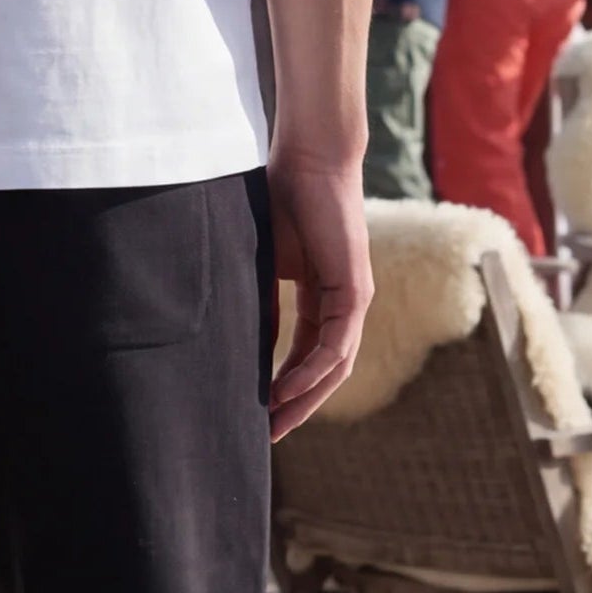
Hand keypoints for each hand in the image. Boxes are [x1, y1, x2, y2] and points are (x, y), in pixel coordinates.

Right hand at [267, 149, 372, 438]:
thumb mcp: (264, 259)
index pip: (308, 354)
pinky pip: (336, 345)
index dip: (286, 386)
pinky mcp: (354, 290)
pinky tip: (285, 390)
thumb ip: (261, 297)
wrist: (309, 157)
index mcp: (323, 295)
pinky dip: (311, 371)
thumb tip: (237, 336)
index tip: (260, 411)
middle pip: (326, 371)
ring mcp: (354, 297)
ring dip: (304, 398)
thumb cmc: (284, 196)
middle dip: (297, 406)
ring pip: (334, 366)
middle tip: (268, 435)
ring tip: (273, 421)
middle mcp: (345, 303)